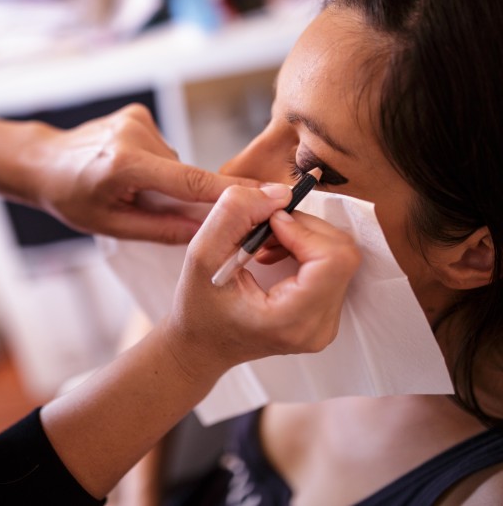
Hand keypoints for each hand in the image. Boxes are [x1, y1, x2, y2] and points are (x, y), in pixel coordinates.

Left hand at [30, 104, 258, 242]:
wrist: (43, 162)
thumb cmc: (71, 198)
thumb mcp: (111, 225)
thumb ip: (162, 229)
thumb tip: (205, 232)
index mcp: (124, 165)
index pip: (190, 182)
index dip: (231, 193)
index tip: (269, 195)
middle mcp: (133, 135)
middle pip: (183, 173)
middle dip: (180, 196)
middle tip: (150, 207)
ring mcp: (136, 120)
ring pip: (173, 161)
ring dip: (164, 180)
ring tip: (129, 188)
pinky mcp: (136, 113)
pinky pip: (162, 147)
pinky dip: (155, 164)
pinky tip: (128, 170)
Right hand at [164, 184, 360, 379]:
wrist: (202, 346)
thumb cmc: (197, 308)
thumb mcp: (201, 255)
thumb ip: (234, 214)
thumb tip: (281, 193)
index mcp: (290, 321)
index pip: (333, 260)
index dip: (304, 228)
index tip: (268, 223)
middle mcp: (318, 328)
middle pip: (341, 253)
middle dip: (303, 227)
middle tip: (263, 227)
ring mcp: (327, 325)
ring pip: (340, 256)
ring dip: (304, 235)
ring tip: (265, 241)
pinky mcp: (327, 315)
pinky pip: (333, 266)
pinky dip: (307, 247)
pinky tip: (275, 252)